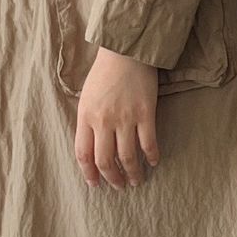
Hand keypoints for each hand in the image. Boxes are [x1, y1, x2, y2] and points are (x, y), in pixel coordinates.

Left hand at [75, 47, 160, 188]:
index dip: (89, 174)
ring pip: (127, 157)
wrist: (126, 50)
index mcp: (85, 116)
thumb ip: (88, 120)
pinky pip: (148, 142)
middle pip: (105, 160)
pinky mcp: (145, 113)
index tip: (95, 184)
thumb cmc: (105, 71)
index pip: (83, 154)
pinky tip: (153, 162)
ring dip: (132, 173)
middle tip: (118, 186)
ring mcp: (125, 118)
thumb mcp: (87, 96)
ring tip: (136, 181)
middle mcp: (103, 120)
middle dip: (112, 179)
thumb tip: (92, 145)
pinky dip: (151, 156)